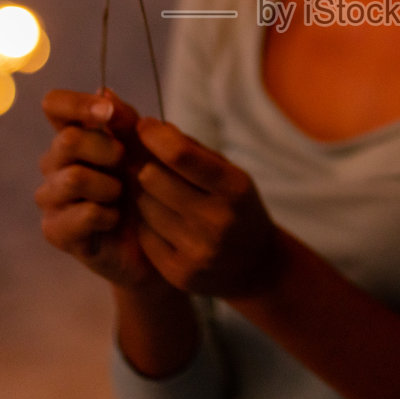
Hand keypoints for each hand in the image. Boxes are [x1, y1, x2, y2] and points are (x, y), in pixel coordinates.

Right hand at [36, 89, 158, 288]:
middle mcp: (54, 163)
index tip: (109, 114)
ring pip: (73, 178)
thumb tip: (104, 89)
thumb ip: (125, 121)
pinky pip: (81, 214)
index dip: (79, 104)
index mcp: (73, 135)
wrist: (156, 242)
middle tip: (126, 164)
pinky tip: (115, 220)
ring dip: (109, 186)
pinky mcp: (55, 230)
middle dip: (107, 150)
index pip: (55, 105)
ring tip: (122, 196)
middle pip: (68, 140)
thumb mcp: (143, 149)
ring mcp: (51, 197)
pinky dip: (107, 215)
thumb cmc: (147, 188)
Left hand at [133, 117, 284, 298]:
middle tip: (156, 170)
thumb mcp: (228, 173)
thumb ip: (190, 148)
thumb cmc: (236, 206)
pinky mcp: (179, 273)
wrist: (256, 266)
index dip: (154, 136)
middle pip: (152, 178)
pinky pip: (143, 234)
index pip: (180, 155)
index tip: (144, 127)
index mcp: (234, 188)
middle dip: (149, 168)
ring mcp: (197, 251)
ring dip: (147, 197)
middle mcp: (217, 221)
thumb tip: (146, 124)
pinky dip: (149, 224)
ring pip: (143, 205)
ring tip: (165, 200)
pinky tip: (166, 225)